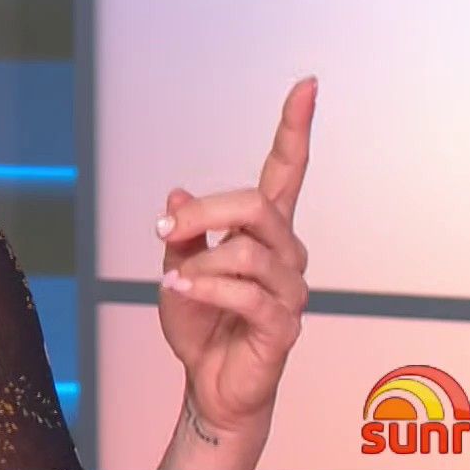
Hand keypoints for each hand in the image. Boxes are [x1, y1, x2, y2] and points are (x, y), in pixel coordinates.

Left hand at [156, 77, 317, 437]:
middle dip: (202, 213)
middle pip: (255, 205)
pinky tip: (181, 290)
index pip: (287, 170)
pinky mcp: (284, 324)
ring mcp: (290, 289)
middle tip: (163, 228)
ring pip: (246, 251)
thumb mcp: (178, 266)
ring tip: (176, 282)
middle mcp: (286, 253)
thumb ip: (183, 231)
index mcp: (264, 231)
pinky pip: (245, 294)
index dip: (295, 128)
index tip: (306, 86)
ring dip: (198, 264)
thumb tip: (178, 193)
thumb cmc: (202, 324)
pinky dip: (204, 288)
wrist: (210, 384)